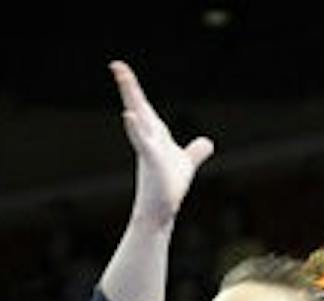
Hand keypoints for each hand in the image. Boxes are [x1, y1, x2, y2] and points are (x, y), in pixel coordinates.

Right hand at [110, 60, 213, 226]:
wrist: (161, 212)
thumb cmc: (168, 188)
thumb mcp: (186, 163)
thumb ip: (195, 151)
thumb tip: (207, 143)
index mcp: (155, 134)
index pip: (144, 106)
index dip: (133, 88)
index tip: (120, 69)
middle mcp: (148, 138)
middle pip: (139, 106)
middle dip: (128, 86)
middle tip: (116, 66)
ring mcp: (148, 148)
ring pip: (139, 118)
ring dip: (131, 98)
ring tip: (122, 78)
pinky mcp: (151, 160)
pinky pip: (142, 141)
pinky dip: (135, 128)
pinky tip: (129, 115)